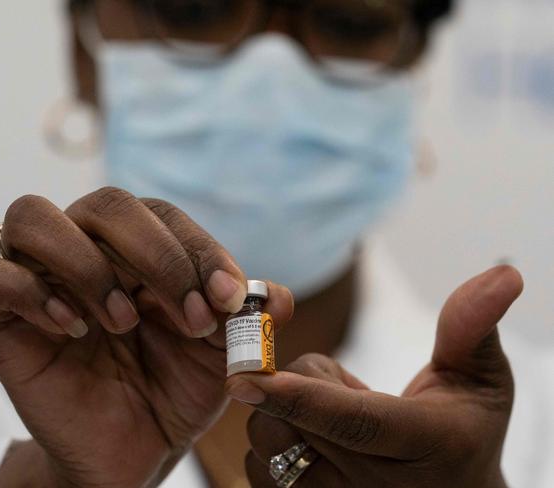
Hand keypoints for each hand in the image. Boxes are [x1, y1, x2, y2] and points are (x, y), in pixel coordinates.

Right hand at [0, 187, 293, 487]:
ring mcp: (37, 278)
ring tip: (123, 320)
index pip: (162, 214)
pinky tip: (70, 328)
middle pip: (104, 202)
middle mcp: (86, 250)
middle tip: (188, 316)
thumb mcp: (222, 357)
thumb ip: (246, 320)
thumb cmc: (174, 393)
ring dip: (87, 264)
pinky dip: (27, 290)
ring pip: (31, 216)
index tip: (228, 298)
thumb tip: (279, 299)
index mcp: (138, 250)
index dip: (197, 249)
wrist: (131, 451)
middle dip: (155, 254)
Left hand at [227, 266, 522, 487]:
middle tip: (333, 381)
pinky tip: (309, 442)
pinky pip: (260, 475)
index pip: (354, 422)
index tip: (246, 377)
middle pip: (294, 427)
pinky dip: (270, 447)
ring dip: (279, 417)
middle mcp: (379, 487)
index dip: (300, 397)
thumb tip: (504, 273)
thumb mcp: (479, 378)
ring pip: (269, 452)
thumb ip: (472, 326)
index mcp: (426, 444)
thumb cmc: (463, 429)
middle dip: (294, 386)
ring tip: (327, 416)